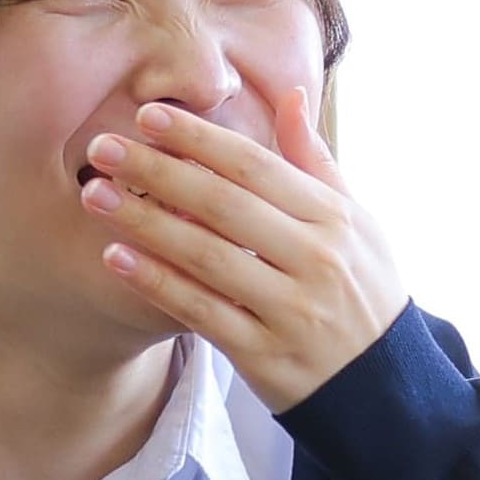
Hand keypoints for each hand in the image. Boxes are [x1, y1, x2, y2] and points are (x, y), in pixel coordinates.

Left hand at [83, 82, 411, 411]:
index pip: (257, 165)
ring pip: (205, 255)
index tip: (149, 115)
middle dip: (157, 171)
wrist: (385, 383)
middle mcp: (315, 258)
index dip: (199, 138)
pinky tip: (116, 257)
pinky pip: (201, 311)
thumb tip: (291, 97)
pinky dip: (156, 282)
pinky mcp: (265, 354)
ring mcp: (290, 308)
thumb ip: (316, 161)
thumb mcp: (357, 222)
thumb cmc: (362, 290)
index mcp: (335, 217)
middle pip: (223, 204)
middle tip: (102, 148)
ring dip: (144, 221)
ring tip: (95, 195)